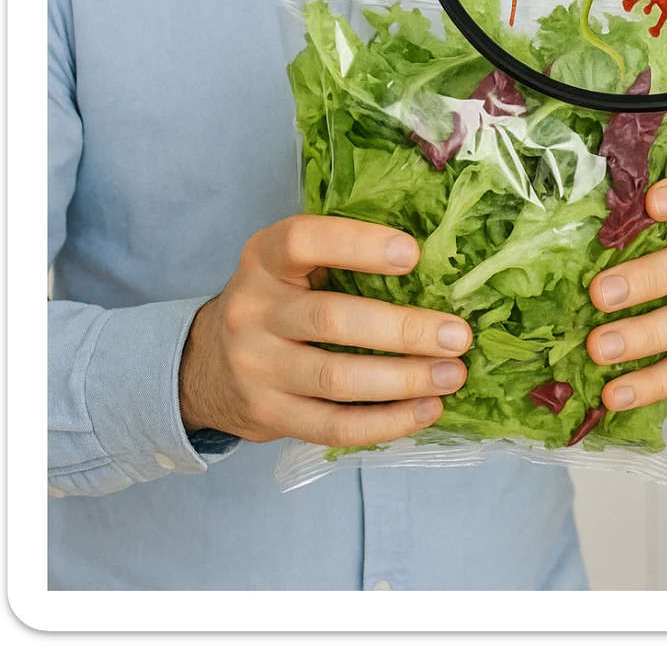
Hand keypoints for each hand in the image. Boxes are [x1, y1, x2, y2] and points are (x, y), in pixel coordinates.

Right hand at [178, 214, 470, 447]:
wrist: (207, 366)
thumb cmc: (275, 302)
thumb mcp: (288, 266)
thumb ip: (338, 256)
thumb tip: (435, 263)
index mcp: (262, 258)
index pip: (302, 241)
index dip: (357, 245)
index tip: (412, 254)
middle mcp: (253, 311)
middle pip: (331, 320)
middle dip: (402, 329)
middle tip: (457, 335)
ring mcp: (257, 369)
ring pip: (336, 380)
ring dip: (403, 380)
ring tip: (452, 374)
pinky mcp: (270, 416)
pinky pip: (333, 427)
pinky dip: (386, 422)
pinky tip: (425, 409)